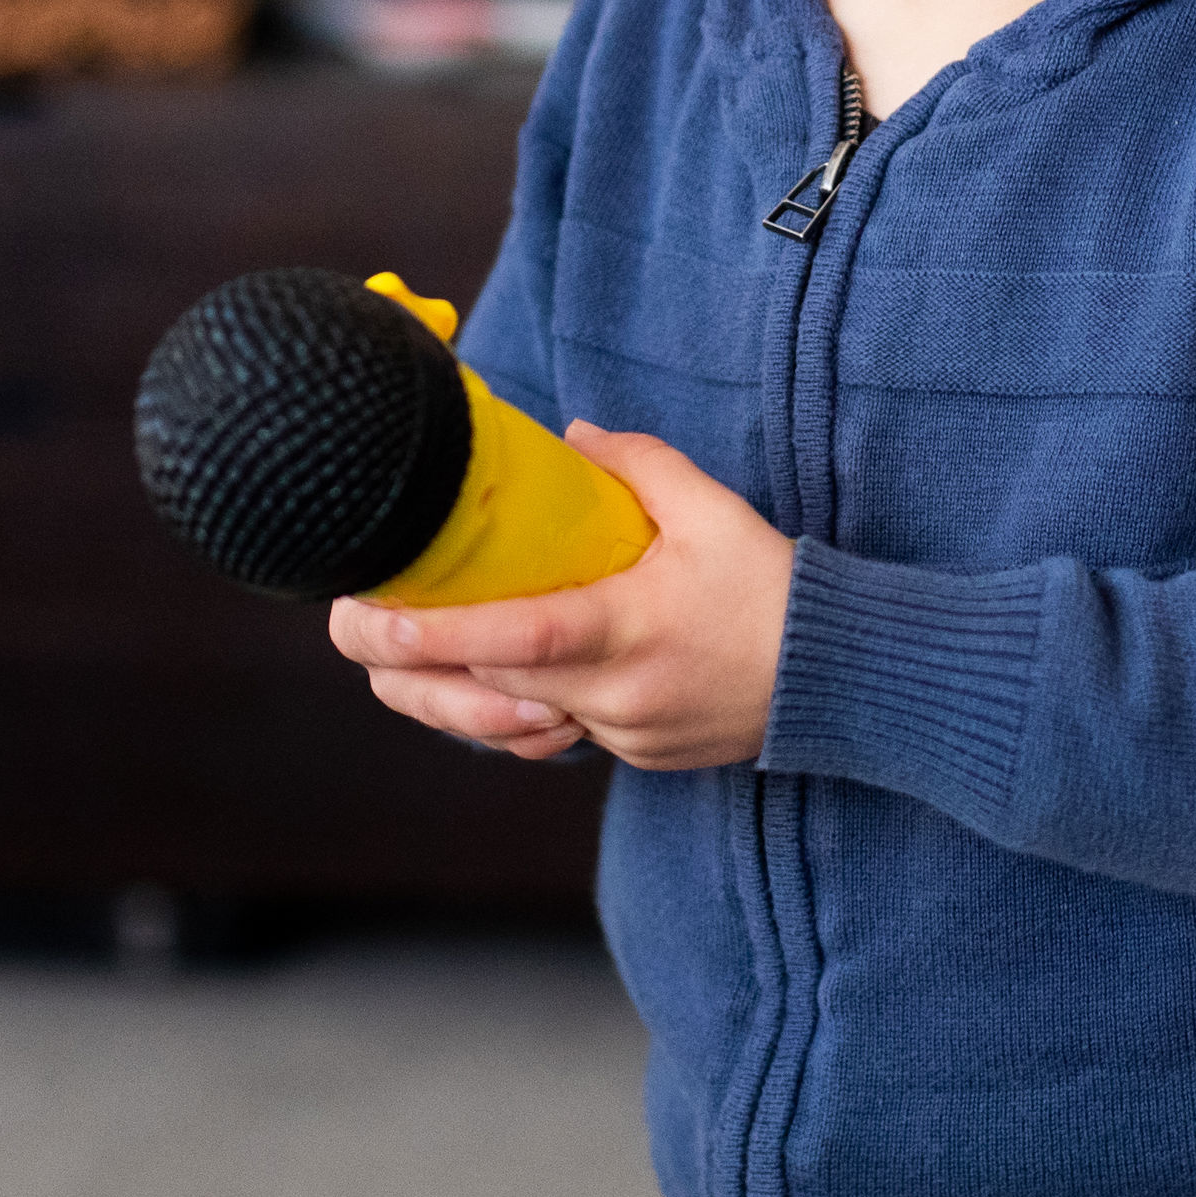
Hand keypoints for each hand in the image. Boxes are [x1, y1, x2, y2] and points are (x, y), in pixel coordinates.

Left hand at [323, 425, 794, 771]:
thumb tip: (571, 440)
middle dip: (413, 664)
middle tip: (352, 627)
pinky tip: (494, 680)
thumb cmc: (775, 588)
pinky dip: (519, 709)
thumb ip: (637, 466)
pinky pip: (558, 735)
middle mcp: (617, 694)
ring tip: (398, 660)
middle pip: (489, 688)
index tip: (367, 619)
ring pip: (515, 720)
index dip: (431, 633)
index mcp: (628, 629)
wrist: (842, 677)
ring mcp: (625, 734)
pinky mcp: (638, 756)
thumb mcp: (712, 509)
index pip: (512, 638)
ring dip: (456, 693)